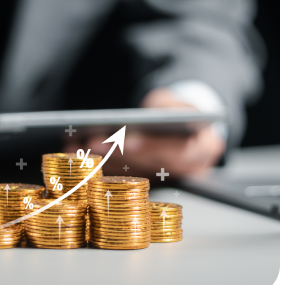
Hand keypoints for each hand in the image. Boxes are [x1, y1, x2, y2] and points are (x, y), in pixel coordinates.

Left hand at [65, 88, 224, 177]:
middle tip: (92, 141)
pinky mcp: (148, 184)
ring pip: (132, 173)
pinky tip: (80, 154)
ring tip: (79, 147)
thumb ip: (167, 109)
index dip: (152, 147)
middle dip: (119, 153)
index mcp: (206, 148)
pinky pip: (123, 177)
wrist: (185, 124)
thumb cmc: (181, 109)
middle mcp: (190, 171)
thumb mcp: (178, 100)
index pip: (179, 151)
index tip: (127, 140)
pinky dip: (100, 165)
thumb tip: (140, 123)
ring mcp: (168, 181)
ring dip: (103, 161)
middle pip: (150, 164)